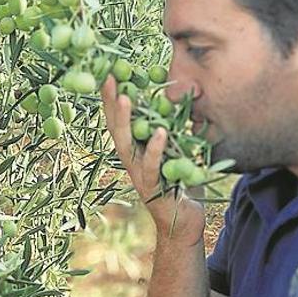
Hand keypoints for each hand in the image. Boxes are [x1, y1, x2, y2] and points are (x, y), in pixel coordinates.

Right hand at [100, 75, 204, 243]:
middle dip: (112, 103)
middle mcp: (131, 161)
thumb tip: (188, 98)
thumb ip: (177, 130)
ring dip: (126, 121)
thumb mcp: (178, 152)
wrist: (183, 223)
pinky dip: (155, 149)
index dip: (113, 98)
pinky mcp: (152, 189)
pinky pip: (152, 166)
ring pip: (127, 145)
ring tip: (128, 98)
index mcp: (135, 150)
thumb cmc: (181, 185)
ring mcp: (139, 176)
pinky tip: (159, 132)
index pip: (119, 120)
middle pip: (116, 128)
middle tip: (110, 78)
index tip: (109, 73)